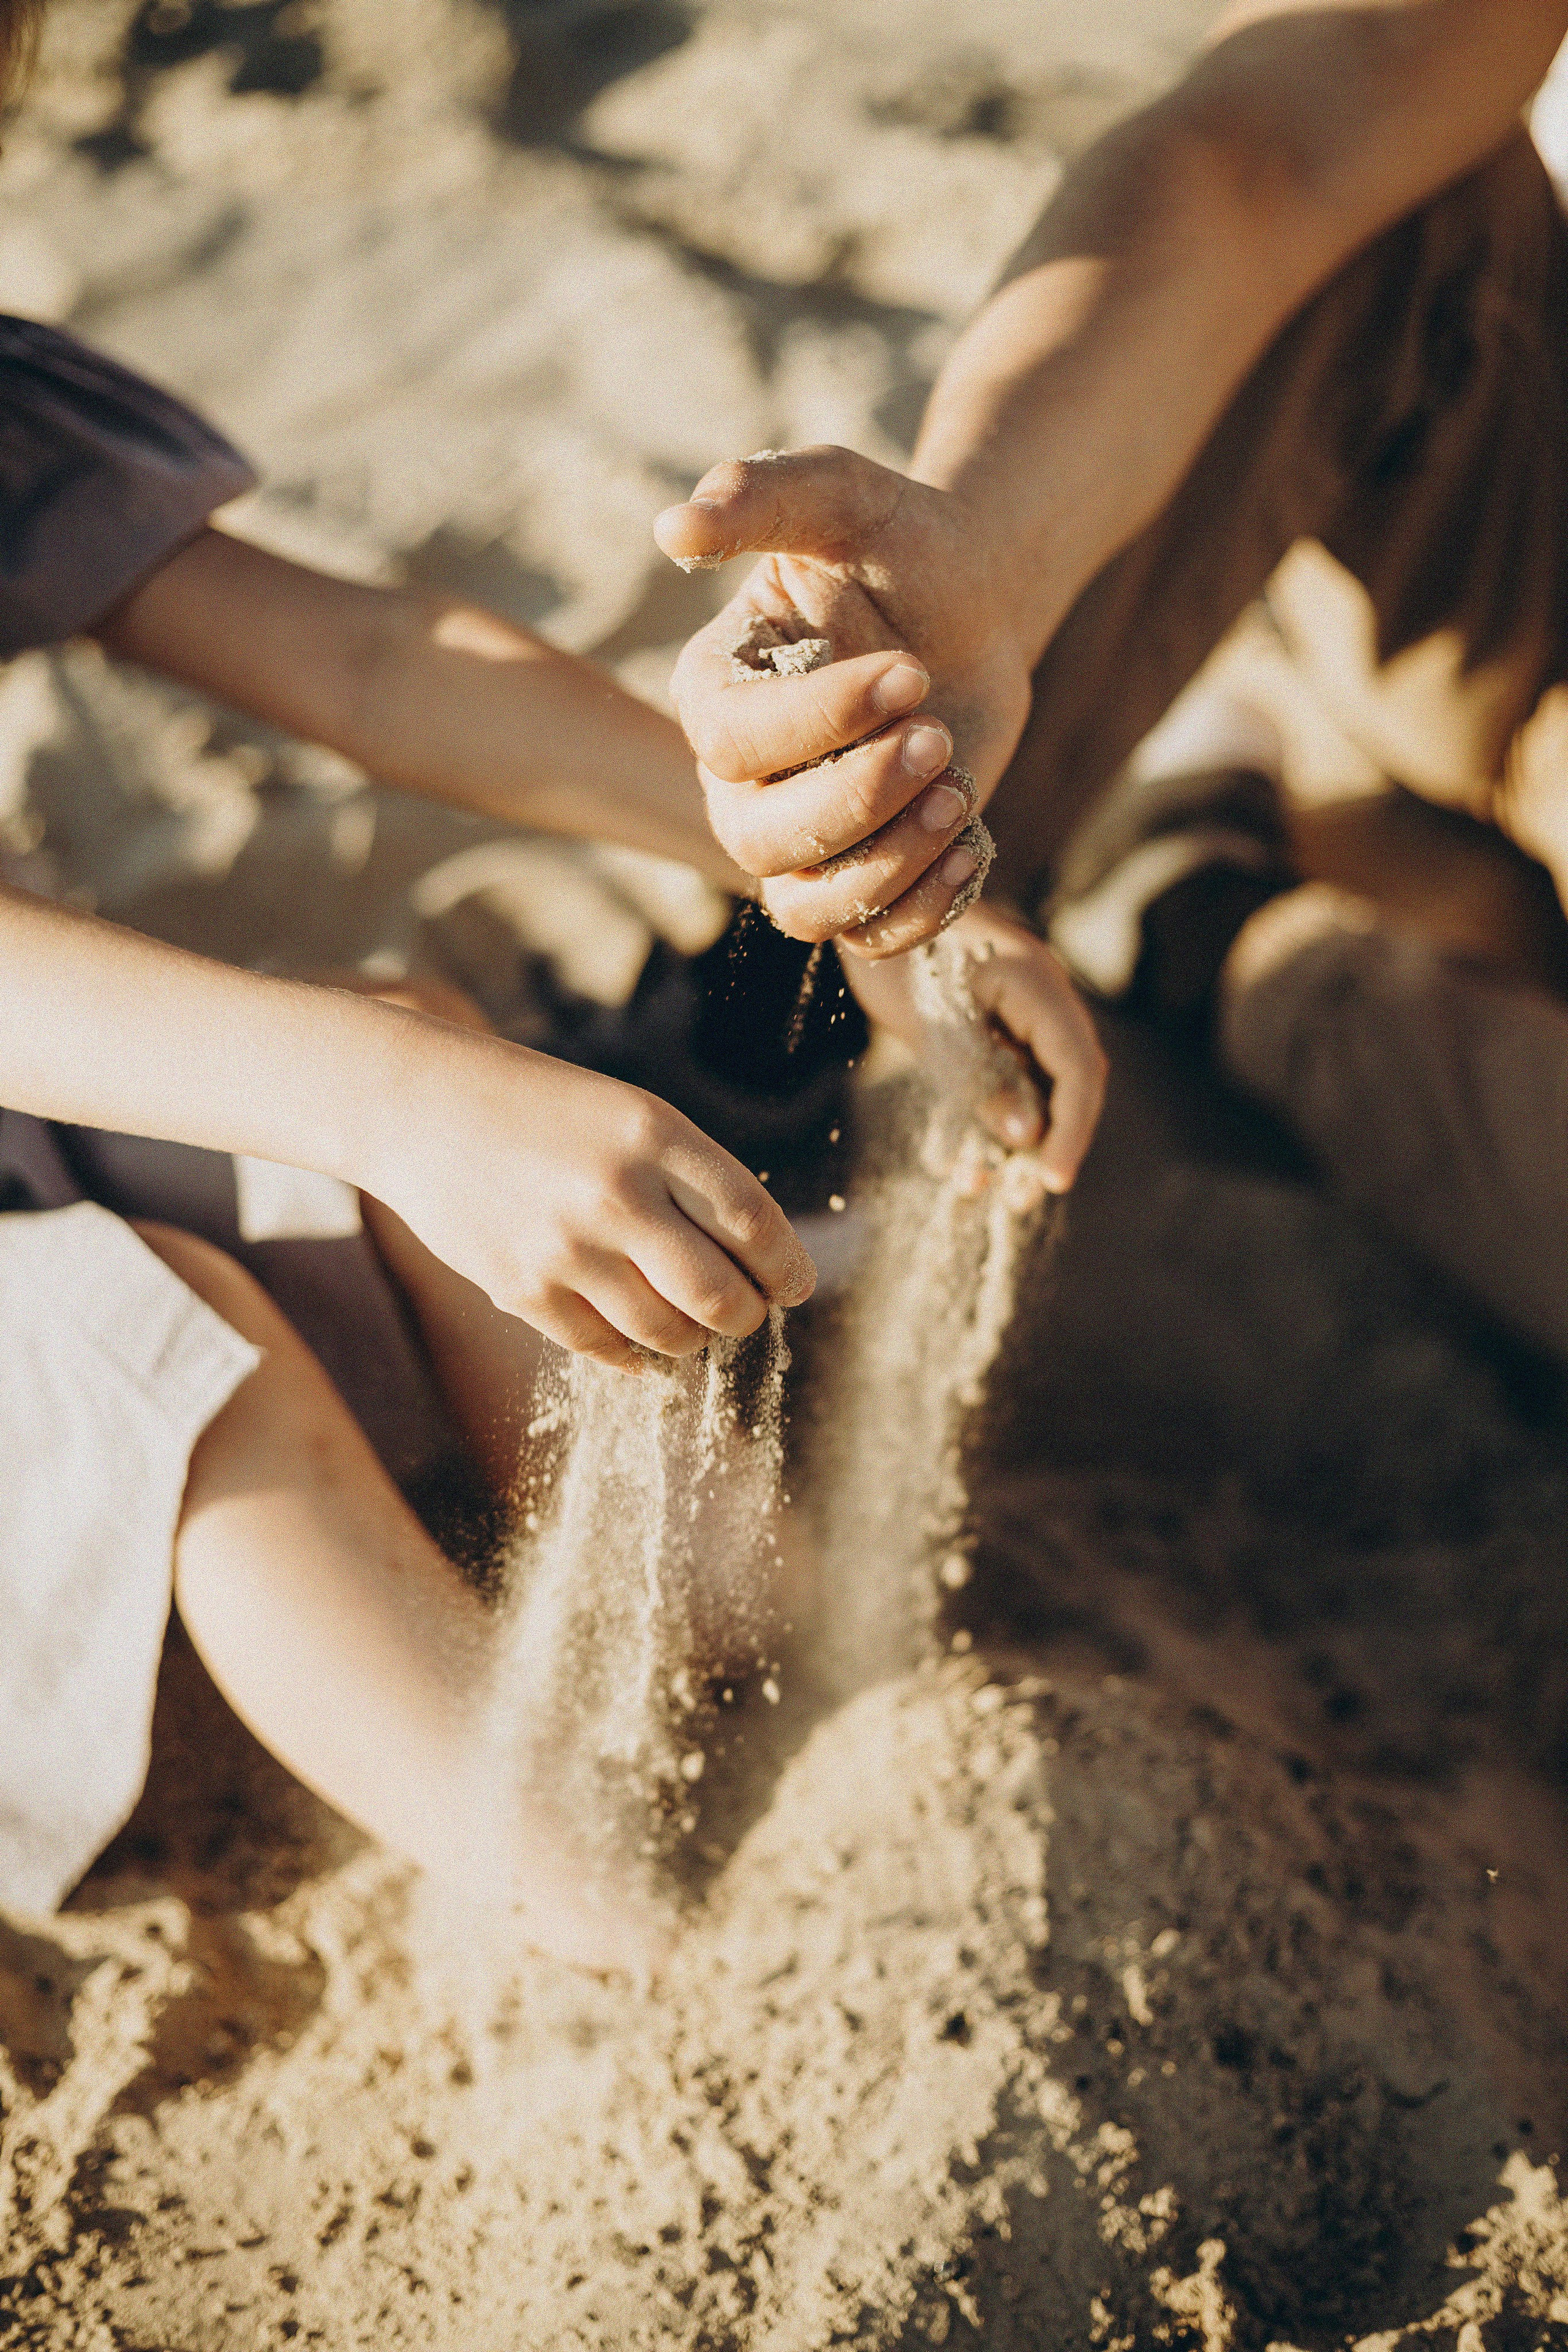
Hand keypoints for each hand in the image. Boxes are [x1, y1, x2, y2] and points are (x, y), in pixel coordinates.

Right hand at [364, 1017, 814, 1370]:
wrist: (419, 1106)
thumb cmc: (541, 1109)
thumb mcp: (627, 1115)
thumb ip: (690, 1178)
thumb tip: (759, 1262)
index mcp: (653, 1133)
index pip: (751, 1222)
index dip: (785, 1267)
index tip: (795, 1286)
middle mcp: (615, 1191)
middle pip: (718, 1293)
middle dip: (745, 1315)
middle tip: (746, 1312)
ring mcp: (565, 1246)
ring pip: (666, 1332)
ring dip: (691, 1339)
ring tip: (689, 1323)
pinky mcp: (520, 1289)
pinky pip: (603, 1349)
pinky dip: (634, 1355)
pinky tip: (640, 1344)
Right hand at [657, 445, 1034, 957]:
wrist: (972, 603)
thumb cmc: (901, 545)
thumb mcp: (843, 496)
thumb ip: (763, 497)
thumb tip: (673, 527)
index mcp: (714, 691)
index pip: (733, 741)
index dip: (822, 720)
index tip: (912, 672)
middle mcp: (737, 781)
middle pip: (761, 839)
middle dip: (860, 795)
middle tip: (938, 731)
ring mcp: (795, 840)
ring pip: (806, 906)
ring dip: (889, 863)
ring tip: (956, 794)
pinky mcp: (860, 876)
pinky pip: (867, 936)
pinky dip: (921, 908)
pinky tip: (971, 845)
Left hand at [839, 904, 1106, 1192]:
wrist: (860, 910)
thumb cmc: (895, 953)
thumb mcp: (933, 1022)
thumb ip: (982, 1076)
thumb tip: (1027, 1136)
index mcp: (1038, 986)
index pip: (1078, 1068)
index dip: (1072, 1128)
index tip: (1053, 1178)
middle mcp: (1035, 1002)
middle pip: (1063, 1084)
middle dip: (1044, 1146)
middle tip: (1019, 1201)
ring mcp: (1009, 1014)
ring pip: (1026, 1090)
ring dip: (1006, 1144)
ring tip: (979, 1189)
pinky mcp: (980, 1028)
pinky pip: (993, 1083)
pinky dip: (977, 1123)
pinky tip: (953, 1164)